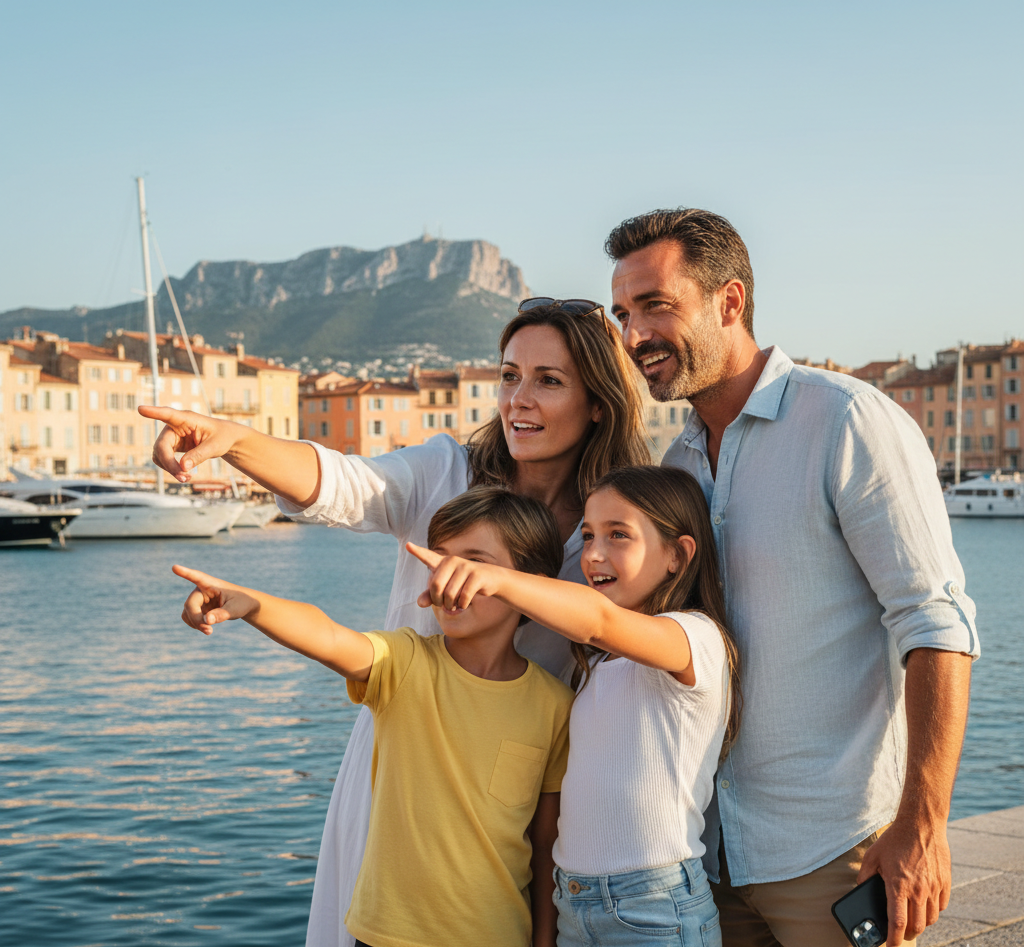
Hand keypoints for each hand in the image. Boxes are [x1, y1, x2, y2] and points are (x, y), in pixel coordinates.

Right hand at [139, 405, 242, 482]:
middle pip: (161, 445)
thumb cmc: (221, 437)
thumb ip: (199, 455)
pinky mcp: (172, 446)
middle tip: (183, 477)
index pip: (168, 415)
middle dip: (169, 463)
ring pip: (159, 454)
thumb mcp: (215, 447)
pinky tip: (184, 475)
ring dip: (169, 468)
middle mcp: (175, 426)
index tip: (140, 409)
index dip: (154, 413)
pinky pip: (164, 459)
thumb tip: (182, 467)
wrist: (224, 439)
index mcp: (187, 419)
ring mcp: (171, 436)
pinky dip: (171, 469)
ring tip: (186, 478)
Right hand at [172, 564, 258, 634]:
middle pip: (190, 604)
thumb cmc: (241, 602)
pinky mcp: (198, 608)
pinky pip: (189, 618)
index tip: (175, 567)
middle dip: (197, 619)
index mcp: (212, 584)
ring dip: (195, 623)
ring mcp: (198, 599)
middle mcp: (201, 590)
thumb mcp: (235, 609)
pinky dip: (195, 625)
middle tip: (209, 630)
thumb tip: (207, 621)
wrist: (243, 605)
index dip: (185, 573)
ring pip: (187, 612)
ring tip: (209, 631)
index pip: (197, 577)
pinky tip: (206, 628)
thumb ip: (222, 614)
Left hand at [406, 542, 503, 611]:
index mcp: (442, 562)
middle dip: (438, 601)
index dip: (417, 552)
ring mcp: (465, 567)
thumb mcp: (446, 589)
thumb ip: (431, 595)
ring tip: (454, 606)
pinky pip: (463, 597)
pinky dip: (462, 605)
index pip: (428, 557)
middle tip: (443, 605)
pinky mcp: (476, 575)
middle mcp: (452, 561)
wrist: (489, 579)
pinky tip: (464, 604)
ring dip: (451, 606)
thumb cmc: (463, 583)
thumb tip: (420, 603)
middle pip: (436, 586)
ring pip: (450, 594)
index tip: (408, 545)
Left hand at [857, 816, 950, 944]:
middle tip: (900, 933)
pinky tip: (925, 906)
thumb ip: (865, 875)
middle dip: (907, 934)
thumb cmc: (895, 839)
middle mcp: (918, 890)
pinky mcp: (945, 883)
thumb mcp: (873, 855)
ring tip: (912, 920)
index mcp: (898, 885)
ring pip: (930, 919)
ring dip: (921, 924)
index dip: (893, 939)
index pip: (897, 923)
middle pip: (916, 926)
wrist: (921, 824)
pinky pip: (941, 906)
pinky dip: (933, 911)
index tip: (890, 945)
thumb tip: (861, 888)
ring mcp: (933, 887)